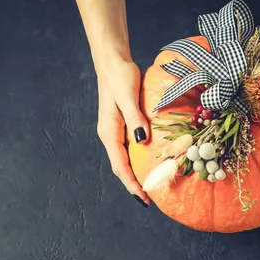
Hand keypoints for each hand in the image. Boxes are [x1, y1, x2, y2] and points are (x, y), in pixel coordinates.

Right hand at [96, 59, 150, 205]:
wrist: (112, 61)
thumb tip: (141, 142)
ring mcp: (115, 130)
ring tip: (150, 185)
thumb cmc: (120, 76)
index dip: (131, 183)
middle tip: (150, 198)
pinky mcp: (121, 124)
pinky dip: (137, 160)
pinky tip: (148, 163)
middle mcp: (109, 134)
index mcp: (109, 131)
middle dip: (133, 184)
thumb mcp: (128, 97)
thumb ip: (135, 119)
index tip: (143, 197)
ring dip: (135, 173)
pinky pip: (128, 148)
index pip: (119, 165)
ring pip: (124, 159)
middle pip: (120, 166)